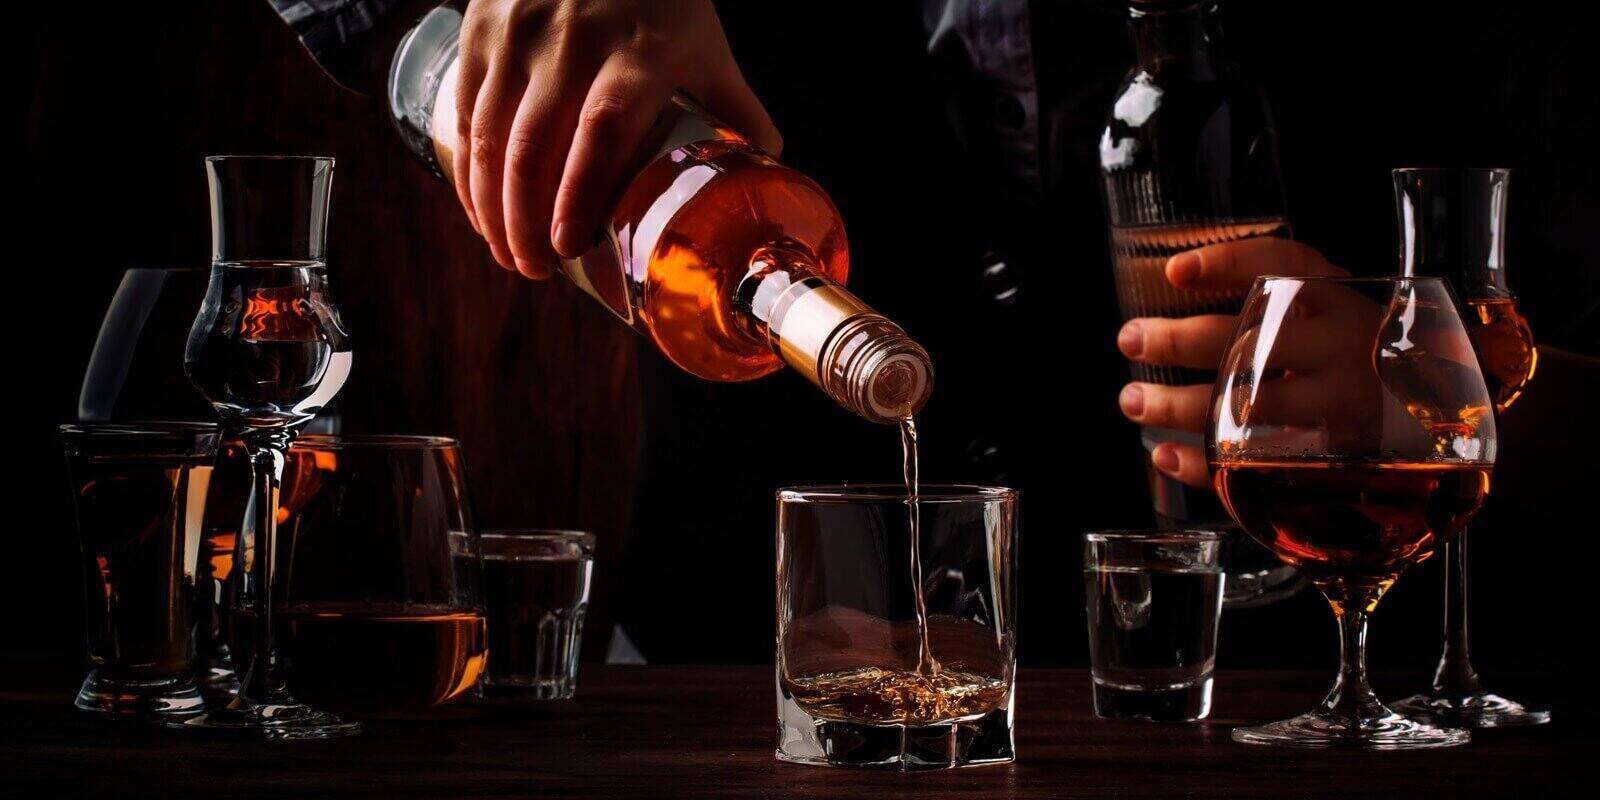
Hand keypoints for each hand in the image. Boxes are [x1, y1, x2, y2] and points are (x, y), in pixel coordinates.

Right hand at [454, 0, 780, 277]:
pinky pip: (465, 115)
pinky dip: (469, 172)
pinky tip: (481, 210)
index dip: (580, 194)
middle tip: (537, 269)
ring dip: (491, 208)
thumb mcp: (705, 48)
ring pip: (489, 138)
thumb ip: (735, 109)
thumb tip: (765, 170)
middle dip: (525, 223)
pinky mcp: (481, 33)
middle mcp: (570, 45)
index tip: (570, 247)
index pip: (603, 131)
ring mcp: (518, 37)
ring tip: (509, 253)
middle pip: (533, 147)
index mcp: (637, 55)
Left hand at [1115, 237, 1342, 486]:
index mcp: (1341, 300)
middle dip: (1178, 341)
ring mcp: (1341, 406)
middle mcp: (1343, 347)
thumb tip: (1177, 282)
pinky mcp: (1333, 460)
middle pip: (1251, 339)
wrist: (1443, 418)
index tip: (1174, 271)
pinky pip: (1258, 466)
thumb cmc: (1365, 355)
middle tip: (1130, 339)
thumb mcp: (1336, 310)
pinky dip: (1204, 465)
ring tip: (1132, 401)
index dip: (1228, 263)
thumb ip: (1280, 296)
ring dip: (1177, 406)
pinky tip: (1166, 454)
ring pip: (1246, 406)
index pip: (1286, 266)